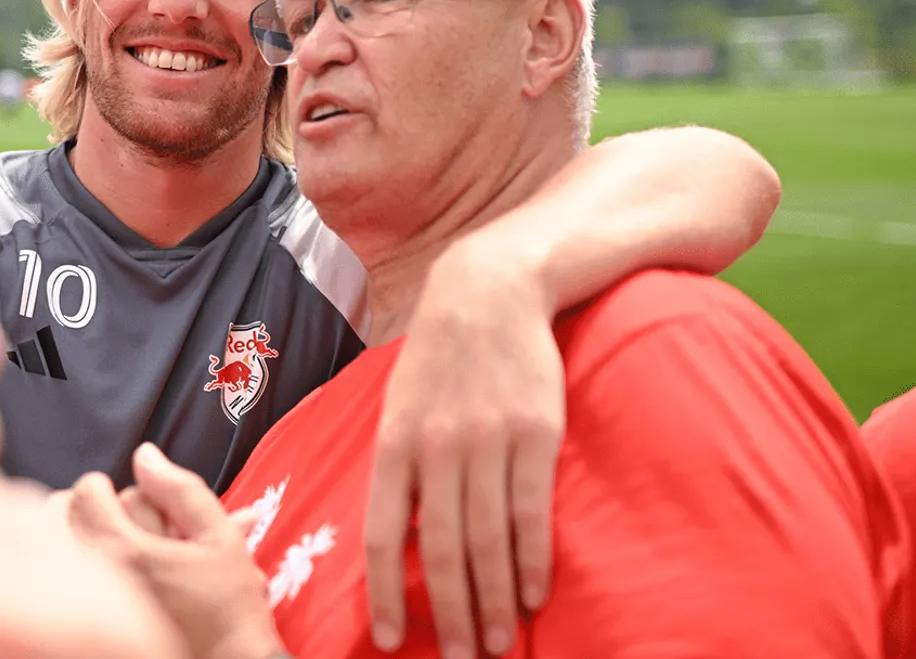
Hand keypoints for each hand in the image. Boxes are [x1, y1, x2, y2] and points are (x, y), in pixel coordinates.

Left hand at [67, 444, 283, 658]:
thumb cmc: (229, 608)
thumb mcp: (220, 539)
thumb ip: (182, 490)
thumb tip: (146, 455)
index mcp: (128, 550)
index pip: (85, 494)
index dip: (101, 485)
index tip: (115, 493)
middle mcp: (101, 575)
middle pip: (64, 517)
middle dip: (86, 509)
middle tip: (110, 517)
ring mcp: (96, 599)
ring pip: (60, 546)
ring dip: (75, 534)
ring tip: (99, 540)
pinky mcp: (102, 617)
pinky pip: (67, 578)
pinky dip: (74, 563)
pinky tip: (95, 569)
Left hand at [365, 235, 564, 656]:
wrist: (488, 292)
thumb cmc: (436, 359)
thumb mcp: (395, 404)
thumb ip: (394, 467)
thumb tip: (390, 535)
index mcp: (392, 443)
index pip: (381, 534)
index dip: (385, 593)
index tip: (393, 640)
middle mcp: (435, 448)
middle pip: (439, 550)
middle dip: (450, 614)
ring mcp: (486, 441)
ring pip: (487, 539)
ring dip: (494, 601)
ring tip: (500, 644)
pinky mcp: (534, 434)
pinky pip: (532, 511)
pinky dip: (532, 560)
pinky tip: (533, 596)